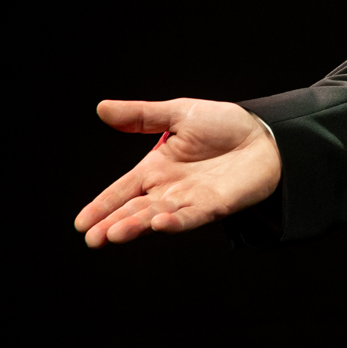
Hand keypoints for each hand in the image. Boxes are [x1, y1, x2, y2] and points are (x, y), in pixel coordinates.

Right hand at [74, 99, 282, 247]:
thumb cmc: (224, 125)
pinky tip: (158, 224)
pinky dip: (174, 222)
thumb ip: (142, 116)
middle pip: (134, 210)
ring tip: (114, 234)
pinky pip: (191, 217)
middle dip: (112, 224)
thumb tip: (101, 108)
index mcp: (156, 169)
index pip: (122, 191)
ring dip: (136, 226)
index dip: (102, 206)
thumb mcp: (179, 113)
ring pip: (157, 217)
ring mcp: (190, 200)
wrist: (266, 134)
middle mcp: (168, 189)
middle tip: (92, 239)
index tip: (80, 224)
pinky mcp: (215, 205)